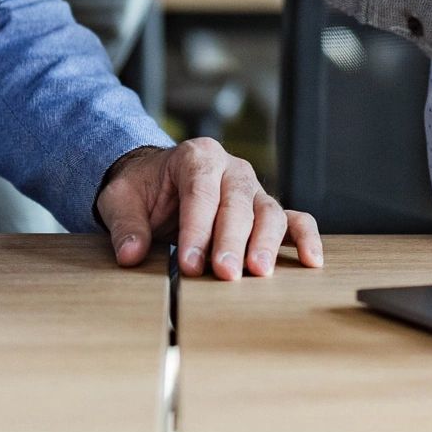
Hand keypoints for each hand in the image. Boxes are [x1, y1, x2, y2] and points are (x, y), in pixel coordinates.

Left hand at [94, 140, 323, 280]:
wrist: (156, 179)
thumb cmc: (142, 188)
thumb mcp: (120, 200)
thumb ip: (126, 226)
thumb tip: (131, 254)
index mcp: (197, 157)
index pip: (201, 192)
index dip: (198, 229)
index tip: (190, 263)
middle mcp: (232, 168)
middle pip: (239, 203)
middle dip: (232, 241)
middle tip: (224, 274)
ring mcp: (254, 189)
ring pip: (269, 212)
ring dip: (266, 243)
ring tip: (258, 273)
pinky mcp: (266, 209)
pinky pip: (295, 219)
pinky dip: (306, 238)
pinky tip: (311, 261)